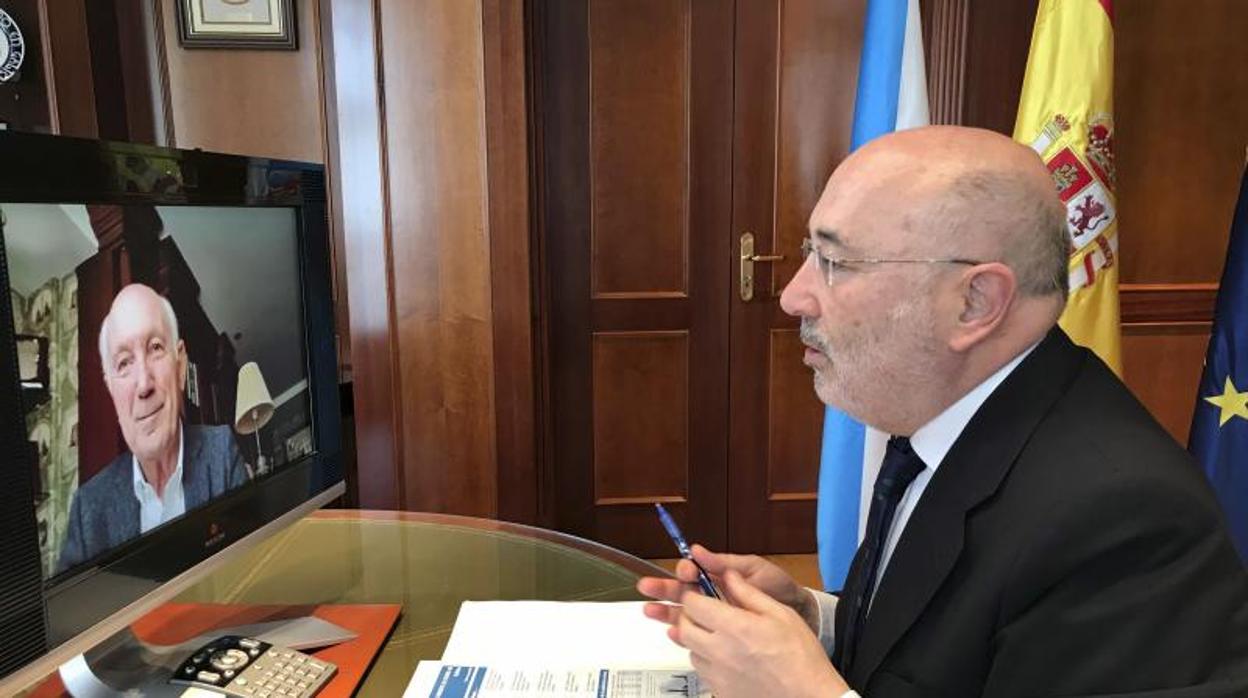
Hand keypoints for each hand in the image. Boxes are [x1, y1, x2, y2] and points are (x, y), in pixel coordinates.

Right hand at [636, 544, 818, 632]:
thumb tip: (698, 550)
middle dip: (663, 588)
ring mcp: (714, 614)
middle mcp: (712, 594)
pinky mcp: (719, 633)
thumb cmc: (778, 586)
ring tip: (649, 611)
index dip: (685, 570)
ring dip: (665, 610)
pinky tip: (672, 631)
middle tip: (646, 587)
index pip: (693, 571)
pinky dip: (682, 632)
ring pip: (682, 611)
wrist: (798, 612)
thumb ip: (725, 562)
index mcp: (717, 574)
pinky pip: (696, 633)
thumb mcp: (753, 569)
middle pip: (681, 590)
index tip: (686, 571)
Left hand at [675, 570, 849, 697]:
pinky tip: (725, 657)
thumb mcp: (780, 613)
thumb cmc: (800, 657)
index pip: (693, 604)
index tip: (700, 594)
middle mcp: (720, 651)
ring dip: (697, 639)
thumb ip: (749, 593)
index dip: (694, 595)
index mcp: (734, 627)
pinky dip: (707, 661)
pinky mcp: (720, 692)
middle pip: (684, 628)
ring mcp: (718, 675)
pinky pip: (702, 671)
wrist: (808, 695)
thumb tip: (730, 576)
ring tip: (718, 636)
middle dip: (690, 616)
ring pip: (690, 650)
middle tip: (704, 613)